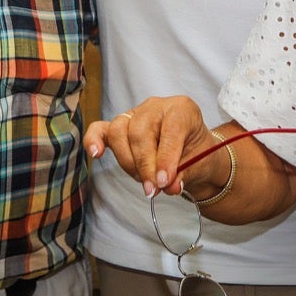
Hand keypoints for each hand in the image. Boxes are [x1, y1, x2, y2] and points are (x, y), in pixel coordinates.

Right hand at [84, 97, 223, 197]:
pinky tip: (96, 153)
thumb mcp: (200, 164)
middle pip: (140, 132)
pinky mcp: (120, 126)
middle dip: (145, 165)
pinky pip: (101, 129)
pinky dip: (94, 140)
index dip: (166, 157)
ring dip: (128, 162)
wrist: (194, 154)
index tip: (163, 182)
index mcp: (182, 109)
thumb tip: (168, 186)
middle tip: (153, 190)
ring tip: (144, 182)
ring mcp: (135, 114)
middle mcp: (156, 106)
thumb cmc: (198, 154)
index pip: (170, 128)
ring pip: (120, 132)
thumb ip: (184, 174)